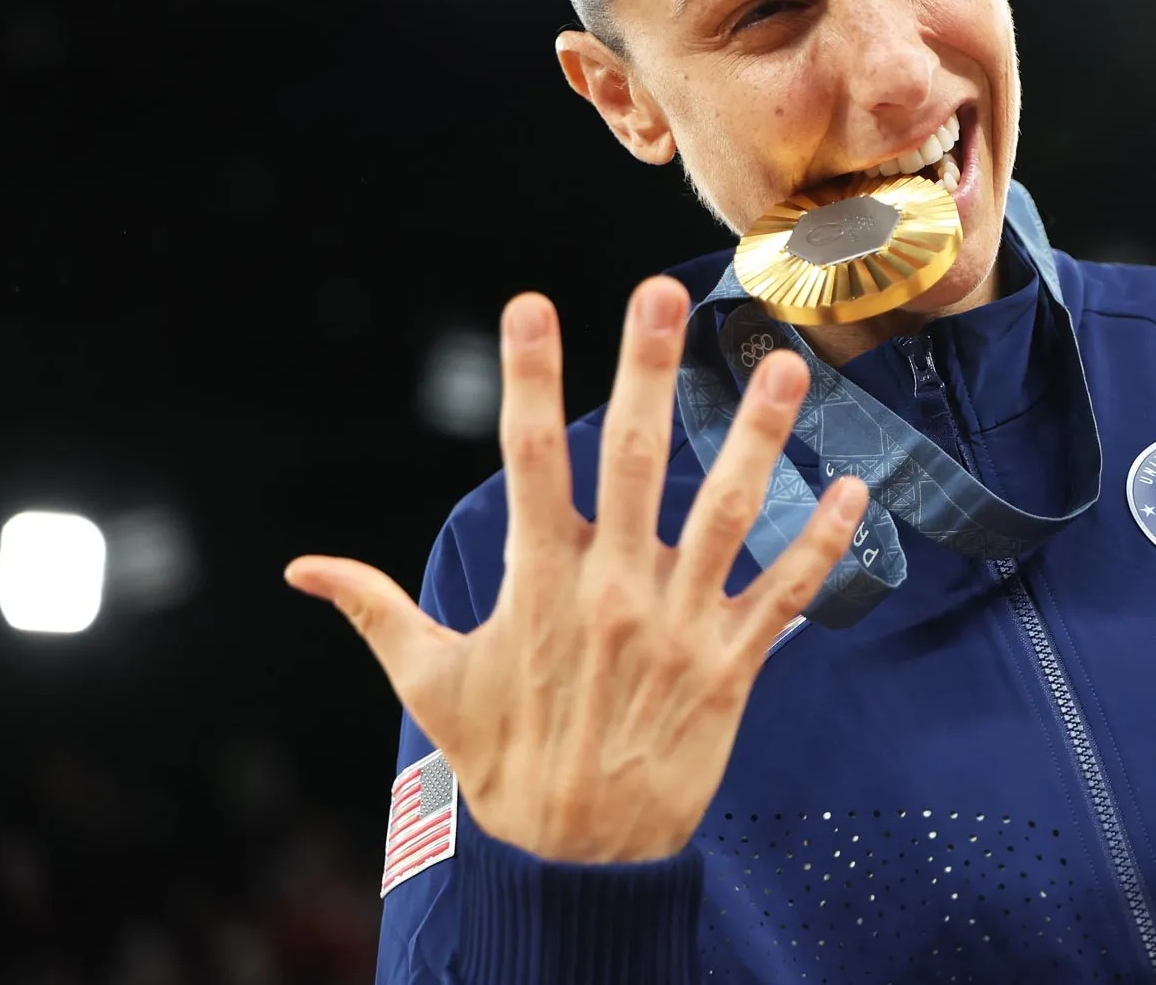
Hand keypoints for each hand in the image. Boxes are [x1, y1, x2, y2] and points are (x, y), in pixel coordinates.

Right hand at [285, 281, 864, 861]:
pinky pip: (785, 594)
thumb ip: (374, 610)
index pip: (527, 461)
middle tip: (661, 294)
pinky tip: (856, 488)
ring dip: (757, 436)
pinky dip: (824, 543)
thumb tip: (300, 569)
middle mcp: (610, 592)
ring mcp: (677, 626)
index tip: (532, 304)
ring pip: (727, 513)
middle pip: (629, 462)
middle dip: (644, 373)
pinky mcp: (731, 665)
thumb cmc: (502, 761)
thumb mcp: (428, 683)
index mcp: (536, 584)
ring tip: (783, 364)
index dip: (526, 378)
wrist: (574, 860)